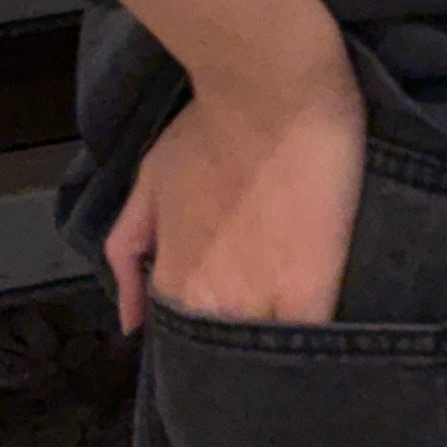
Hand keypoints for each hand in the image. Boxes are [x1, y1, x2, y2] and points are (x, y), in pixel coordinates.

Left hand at [105, 50, 367, 333]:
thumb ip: (129, 252)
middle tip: (256, 320)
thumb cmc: (207, 129)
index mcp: (174, 284)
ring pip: (264, 354)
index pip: (183, 343)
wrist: (271, 91)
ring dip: (271, 348)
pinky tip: (317, 337)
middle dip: (235, 350)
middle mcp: (213, 307)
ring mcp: (264, 304)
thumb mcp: (149, 182)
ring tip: (287, 329)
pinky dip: (310, 344)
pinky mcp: (313, 291)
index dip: (201, 339)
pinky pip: (309, 340)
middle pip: (224, 355)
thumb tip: (131, 322)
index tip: (219, 323)